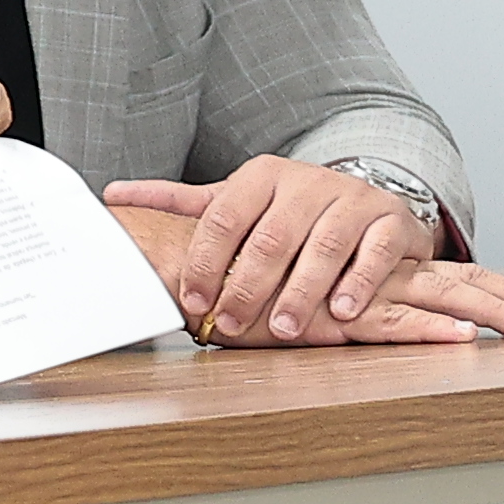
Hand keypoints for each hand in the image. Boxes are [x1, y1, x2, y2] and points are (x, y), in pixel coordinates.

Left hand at [104, 156, 434, 340]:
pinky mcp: (391, 221)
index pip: (223, 218)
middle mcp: (304, 182)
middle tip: (231, 325)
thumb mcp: (236, 201)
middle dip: (248, 285)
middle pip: (270, 237)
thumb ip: (179, 203)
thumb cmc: (287, 210)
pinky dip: (357, 283)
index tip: (191, 301)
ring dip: (302, 290)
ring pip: (323, 245)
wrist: (366, 196)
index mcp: (259, 176)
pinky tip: (341, 313)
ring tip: (284, 328)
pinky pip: (374, 253)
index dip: (204, 261)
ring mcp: (350, 199)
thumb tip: (113, 195)